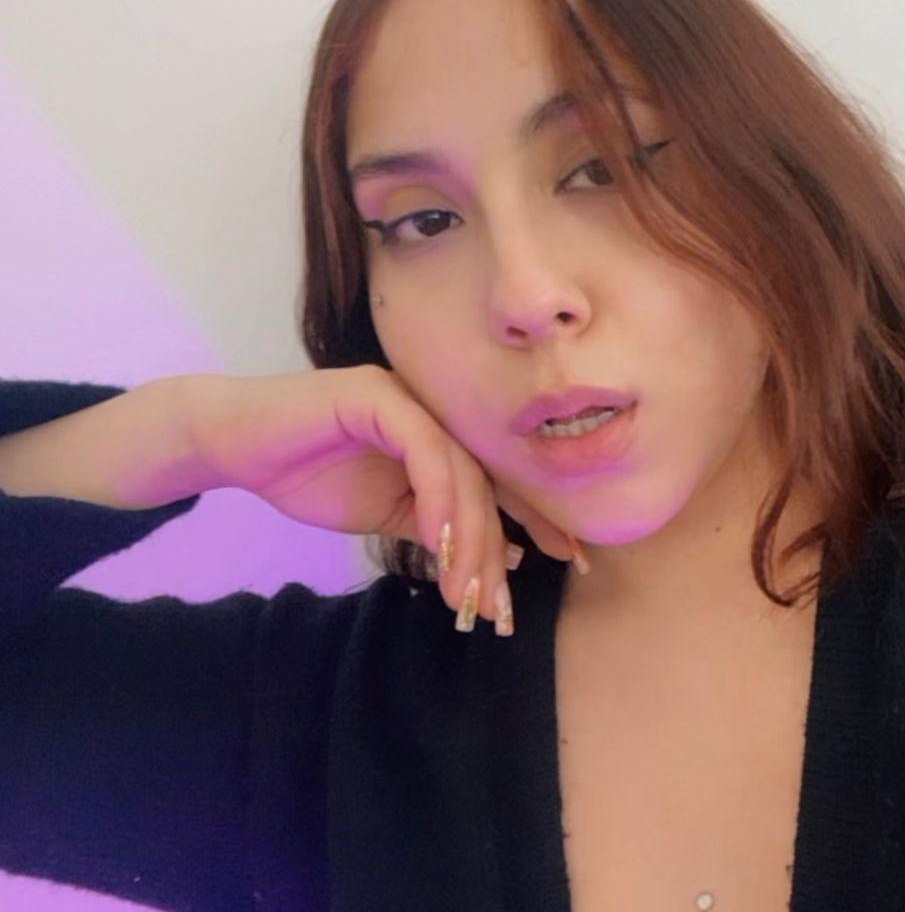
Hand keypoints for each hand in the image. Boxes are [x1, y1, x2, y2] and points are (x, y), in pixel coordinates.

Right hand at [183, 365, 579, 633]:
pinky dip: (439, 499)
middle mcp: (437, 412)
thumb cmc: (308, 474)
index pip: (502, 479)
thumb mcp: (388, 514)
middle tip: (498, 606)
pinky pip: (425, 451)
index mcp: (444, 437)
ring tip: (466, 592)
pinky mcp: (378, 395)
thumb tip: (504, 557)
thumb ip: (440, 529)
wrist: (235, 445)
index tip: (572, 562)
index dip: (539, 519)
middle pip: (487, 481)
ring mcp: (410, 398)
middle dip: (498, 547)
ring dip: (468, 537)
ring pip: (462, 471)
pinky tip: (440, 544)